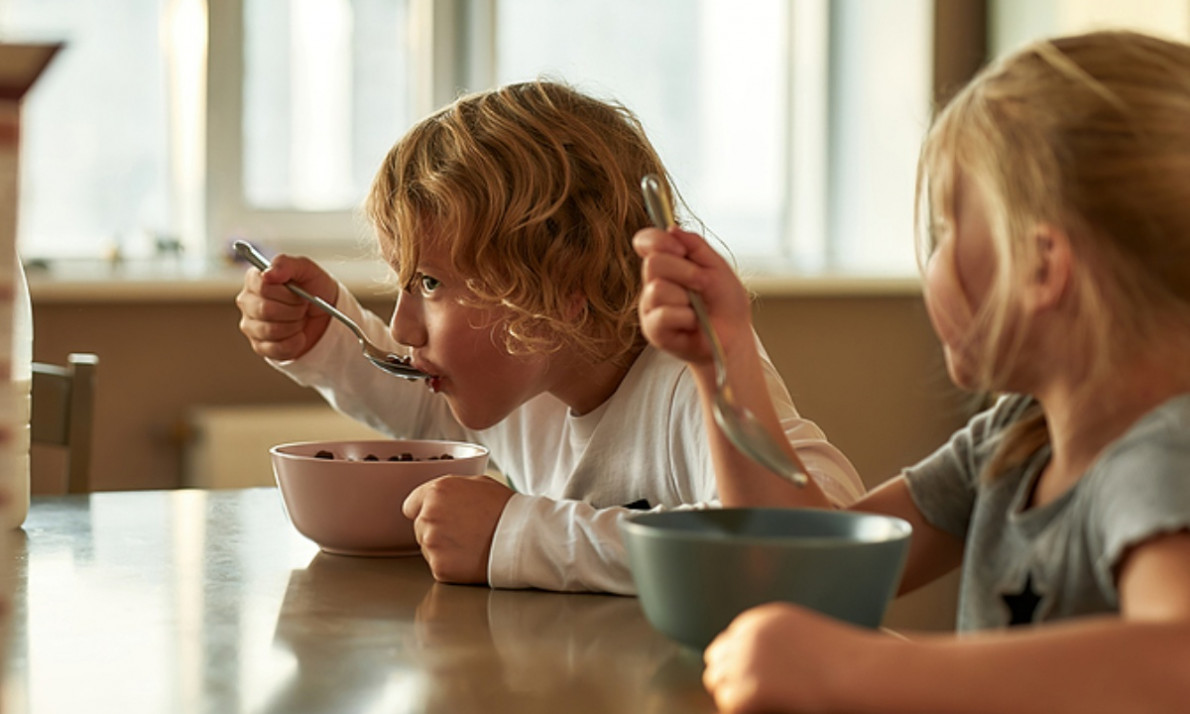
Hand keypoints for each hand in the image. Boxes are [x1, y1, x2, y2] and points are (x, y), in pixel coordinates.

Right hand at [235, 253, 338, 360]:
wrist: (328, 314)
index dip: (287, 292)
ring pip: (271, 330)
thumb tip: (267, 273)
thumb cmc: (314, 288)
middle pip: (265, 309)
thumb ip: (286, 264)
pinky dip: (295, 343)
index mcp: (255, 280)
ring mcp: (251, 325)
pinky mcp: (260, 346)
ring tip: (300, 319)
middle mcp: (247, 302)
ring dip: (295, 325)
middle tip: (303, 306)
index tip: (299, 292)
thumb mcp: (306, 269)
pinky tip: (299, 335)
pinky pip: (277, 349)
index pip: (263, 286)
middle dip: (293, 310)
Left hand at [403, 475, 514, 583]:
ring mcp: (432, 544)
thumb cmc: (505, 509)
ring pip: (427, 548)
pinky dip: (452, 565)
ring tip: (470, 544)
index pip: (411, 506)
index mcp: (436, 492)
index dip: (426, 511)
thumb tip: (435, 497)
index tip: (440, 518)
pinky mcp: (440, 568)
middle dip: (437, 530)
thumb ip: (449, 489)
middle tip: (464, 532)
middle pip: (420, 528)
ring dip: (443, 548)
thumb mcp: (478, 482)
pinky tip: (470, 558)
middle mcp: (428, 516)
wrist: (522, 537)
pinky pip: (439, 567)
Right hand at [633, 226, 752, 369]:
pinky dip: (684, 317)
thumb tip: (672, 229)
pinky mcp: (653, 330)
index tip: (679, 249)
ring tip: (698, 309)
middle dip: (684, 271)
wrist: (734, 337)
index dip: (656, 240)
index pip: (646, 242)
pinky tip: (693, 323)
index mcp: (668, 264)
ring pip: (657, 289)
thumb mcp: (718, 267)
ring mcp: (651, 307)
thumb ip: (696, 246)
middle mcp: (654, 283)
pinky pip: (662, 315)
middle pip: (653, 263)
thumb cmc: (726, 305)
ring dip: (685, 297)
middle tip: (701, 284)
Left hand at [703, 603, 875, 713]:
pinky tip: (773, 708)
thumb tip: (753, 668)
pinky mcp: (745, 691)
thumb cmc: (846, 662)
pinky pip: (729, 706)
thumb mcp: (803, 637)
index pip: (727, 644)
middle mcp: (746, 635)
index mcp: (760, 619)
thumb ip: (773, 645)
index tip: (756, 681)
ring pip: (719, 687)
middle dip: (731, 680)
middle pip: (715, 663)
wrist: (861, 674)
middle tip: (760, 697)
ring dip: (737, 698)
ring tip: (770, 703)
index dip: (739, 666)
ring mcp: (743, 661)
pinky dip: (746, 711)